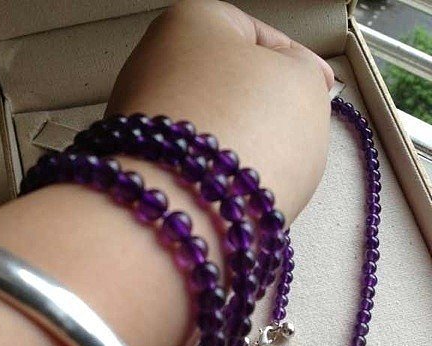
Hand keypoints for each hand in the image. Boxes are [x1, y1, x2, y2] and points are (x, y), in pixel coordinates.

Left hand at [108, 0, 333, 221]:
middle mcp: (150, 68)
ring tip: (263, 175)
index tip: (319, 88)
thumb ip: (304, 72)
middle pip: (227, 88)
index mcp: (186, 21)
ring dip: (242, 153)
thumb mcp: (303, 84)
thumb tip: (293, 80)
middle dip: (265, 113)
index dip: (297, 63)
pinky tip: (234, 195)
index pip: (256, 33)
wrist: (188, 210)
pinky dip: (217, 182)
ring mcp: (139, 126)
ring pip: (212, 136)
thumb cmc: (245, 135)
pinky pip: (192, 172)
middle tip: (295, 136)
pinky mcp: (140, 175)